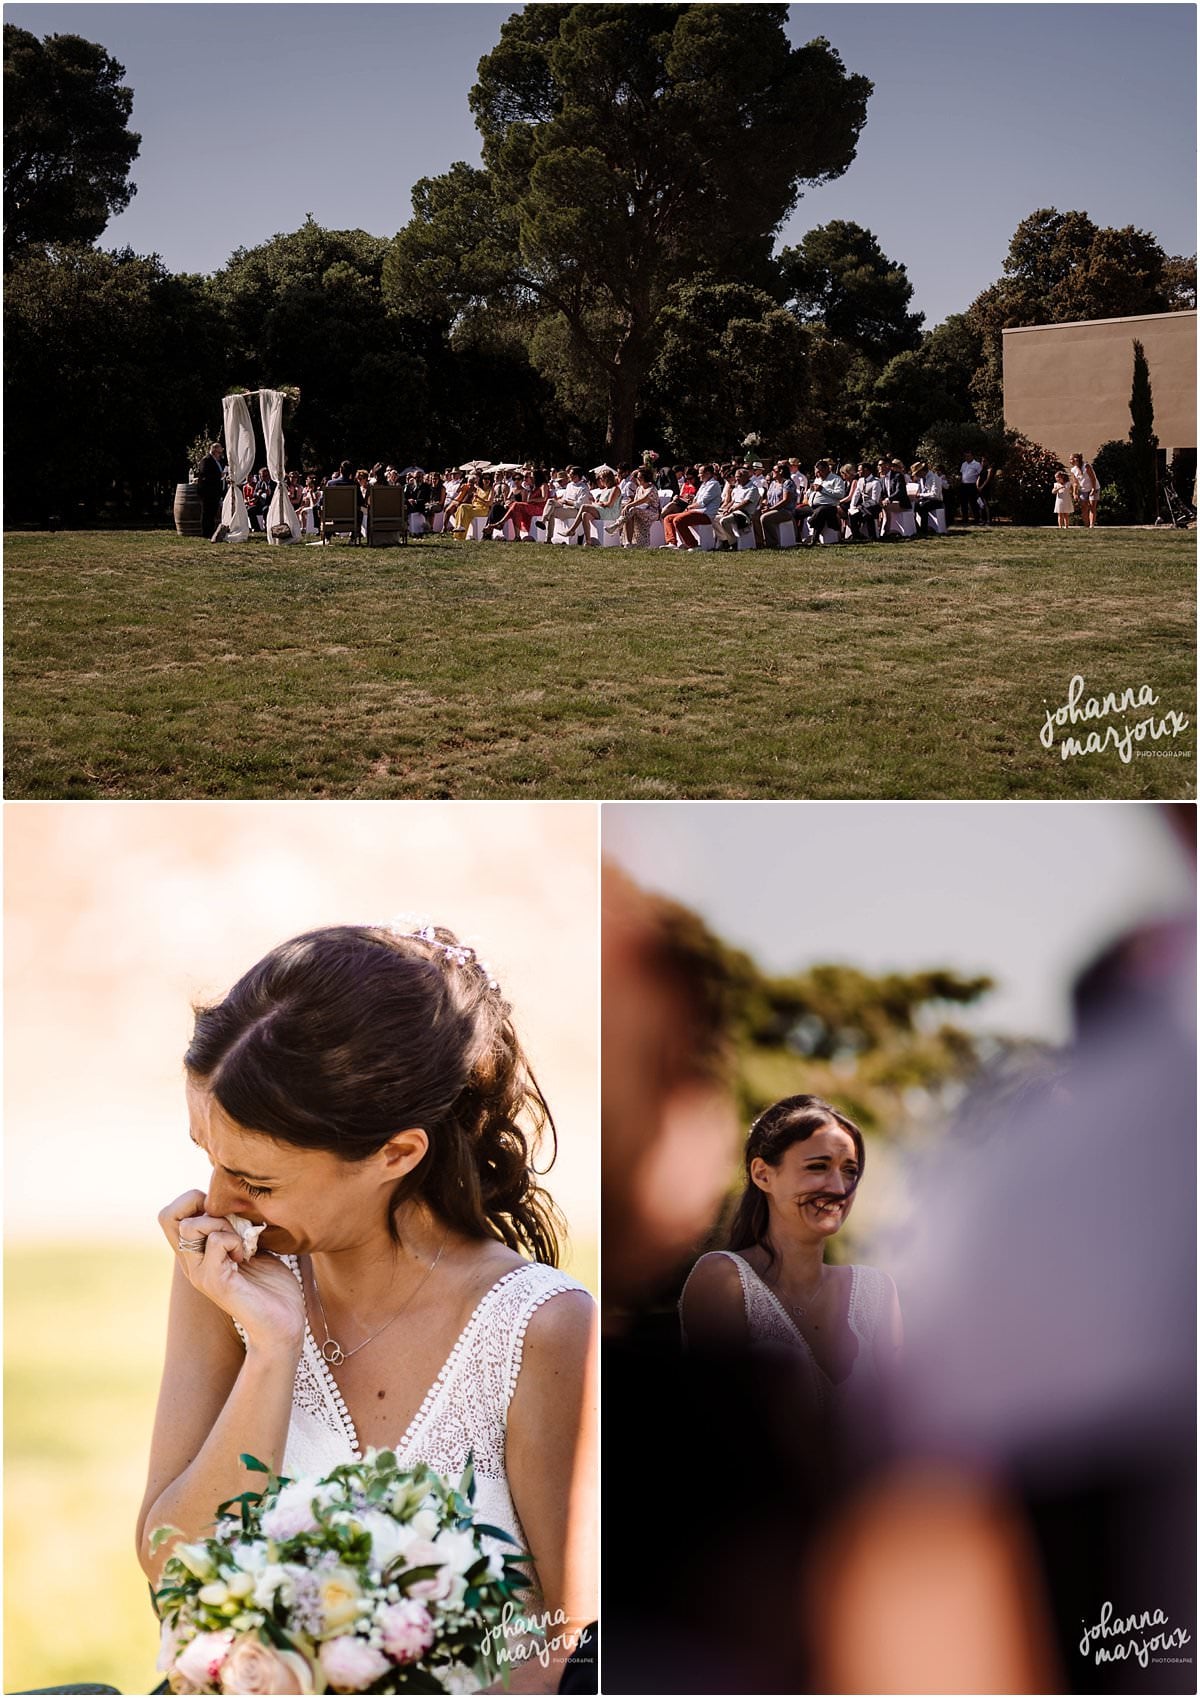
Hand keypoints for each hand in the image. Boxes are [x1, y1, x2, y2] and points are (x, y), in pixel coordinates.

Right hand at [159, 1190, 305, 1352]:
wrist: (283, 1322)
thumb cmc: (271, 1284)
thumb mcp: (250, 1245)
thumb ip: (235, 1226)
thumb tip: (233, 1199)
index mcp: (196, 1253)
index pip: (170, 1214)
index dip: (194, 1200)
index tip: (225, 1212)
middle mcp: (191, 1263)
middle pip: (168, 1217)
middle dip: (201, 1205)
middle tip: (229, 1222)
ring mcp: (200, 1273)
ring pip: (190, 1226)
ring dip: (221, 1223)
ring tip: (241, 1241)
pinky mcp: (215, 1282)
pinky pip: (215, 1242)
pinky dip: (235, 1239)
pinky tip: (247, 1255)